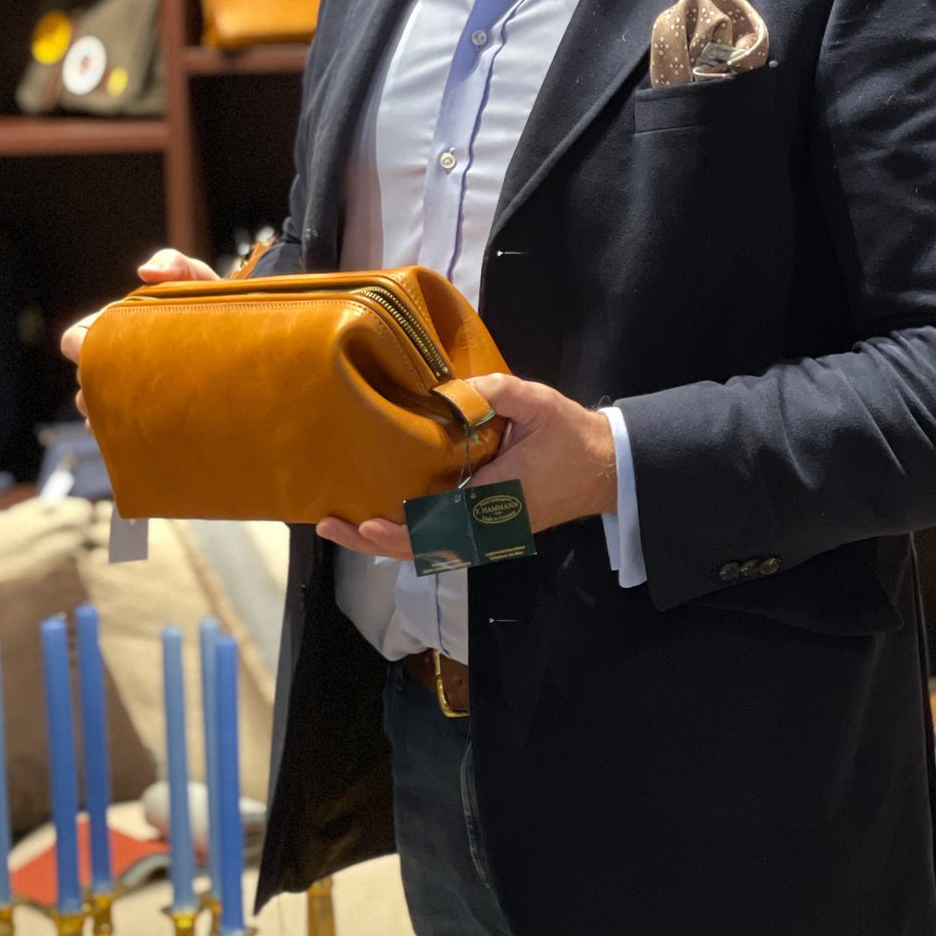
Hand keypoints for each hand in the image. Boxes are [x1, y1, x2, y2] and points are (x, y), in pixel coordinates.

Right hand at [61, 247, 219, 418]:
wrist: (243, 334)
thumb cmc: (210, 301)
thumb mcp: (195, 277)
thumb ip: (173, 264)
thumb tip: (144, 272)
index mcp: (115, 329)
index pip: (73, 340)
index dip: (79, 347)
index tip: (100, 350)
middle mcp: (117, 359)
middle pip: (84, 380)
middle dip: (93, 387)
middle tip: (122, 389)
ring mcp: (131, 387)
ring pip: (99, 408)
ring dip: (107, 413)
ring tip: (134, 414)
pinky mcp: (149, 411)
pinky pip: (121, 430)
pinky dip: (123, 432)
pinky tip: (141, 433)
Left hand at [315, 373, 617, 561]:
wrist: (606, 468)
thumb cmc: (571, 437)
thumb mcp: (538, 403)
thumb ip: (498, 391)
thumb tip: (453, 387)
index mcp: (495, 499)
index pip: (438, 527)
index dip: (398, 532)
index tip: (365, 525)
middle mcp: (486, 525)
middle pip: (423, 547)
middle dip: (373, 541)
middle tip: (329, 525)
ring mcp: (487, 531)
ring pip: (429, 548)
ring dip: (386, 540)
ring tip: (343, 524)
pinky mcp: (488, 526)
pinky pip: (441, 539)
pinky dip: (408, 535)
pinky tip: (381, 517)